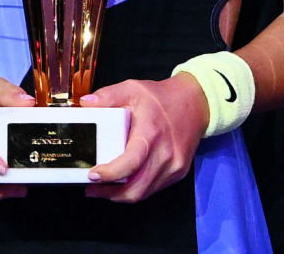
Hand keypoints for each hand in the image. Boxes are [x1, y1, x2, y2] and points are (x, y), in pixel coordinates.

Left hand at [81, 76, 208, 201]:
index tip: (92, 175)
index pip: (131, 162)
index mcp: (151, 133)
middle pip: (136, 187)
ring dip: (121, 195)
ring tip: (103, 189)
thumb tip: (85, 103)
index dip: (110, 174)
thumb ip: (109, 95)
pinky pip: (154, 188)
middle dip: (109, 193)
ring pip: (144, 192)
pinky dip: (137, 189)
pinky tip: (125, 182)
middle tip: (91, 187)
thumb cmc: (162, 97)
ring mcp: (174, 165)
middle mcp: (166, 153)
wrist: (197, 102)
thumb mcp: (133, 88)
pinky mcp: (179, 172)